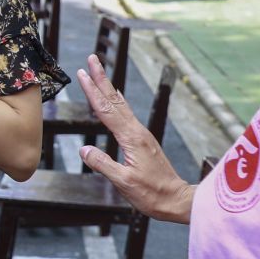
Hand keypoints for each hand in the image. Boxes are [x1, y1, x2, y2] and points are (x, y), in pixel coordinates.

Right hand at [75, 55, 193, 224]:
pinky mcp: (143, 140)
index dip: (92, 91)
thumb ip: (103, 164)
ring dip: (108, 87)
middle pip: (115, 100)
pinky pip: (126, 114)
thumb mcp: (123, 182)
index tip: (82, 73)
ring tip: (100, 72)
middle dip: (102, 78)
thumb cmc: (152, 194)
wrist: (176, 200)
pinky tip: (116, 98)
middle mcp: (137, 131)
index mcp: (131, 138)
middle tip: (92, 58)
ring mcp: (141, 135)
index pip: (106, 110)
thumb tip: (84, 149)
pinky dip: (117, 101)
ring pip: (120, 105)